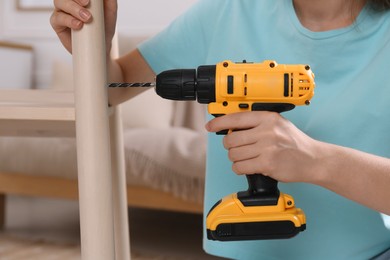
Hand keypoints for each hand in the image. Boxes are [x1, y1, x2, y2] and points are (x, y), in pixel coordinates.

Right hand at [50, 0, 116, 53]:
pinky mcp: (57, 23)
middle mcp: (69, 1)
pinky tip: (78, 25)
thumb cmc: (104, 27)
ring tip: (86, 18)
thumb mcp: (110, 11)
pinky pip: (57, 18)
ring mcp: (62, 11)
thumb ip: (109, 0)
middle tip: (87, 3)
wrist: (102, 46)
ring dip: (73, 8)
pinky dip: (68, 20)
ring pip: (59, 2)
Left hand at [205, 111, 320, 182]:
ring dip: (236, 159)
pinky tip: (248, 167)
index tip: (210, 126)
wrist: (313, 159)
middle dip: (230, 147)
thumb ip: (257, 123)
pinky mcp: (267, 164)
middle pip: (231, 139)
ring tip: (247, 158)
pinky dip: (240, 169)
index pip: (236, 118)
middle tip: (238, 148)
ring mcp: (267, 148)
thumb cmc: (295, 143)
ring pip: (234, 154)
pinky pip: (240, 167)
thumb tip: (232, 127)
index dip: (219, 122)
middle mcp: (267, 131)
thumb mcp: (278, 124)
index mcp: (268, 118)